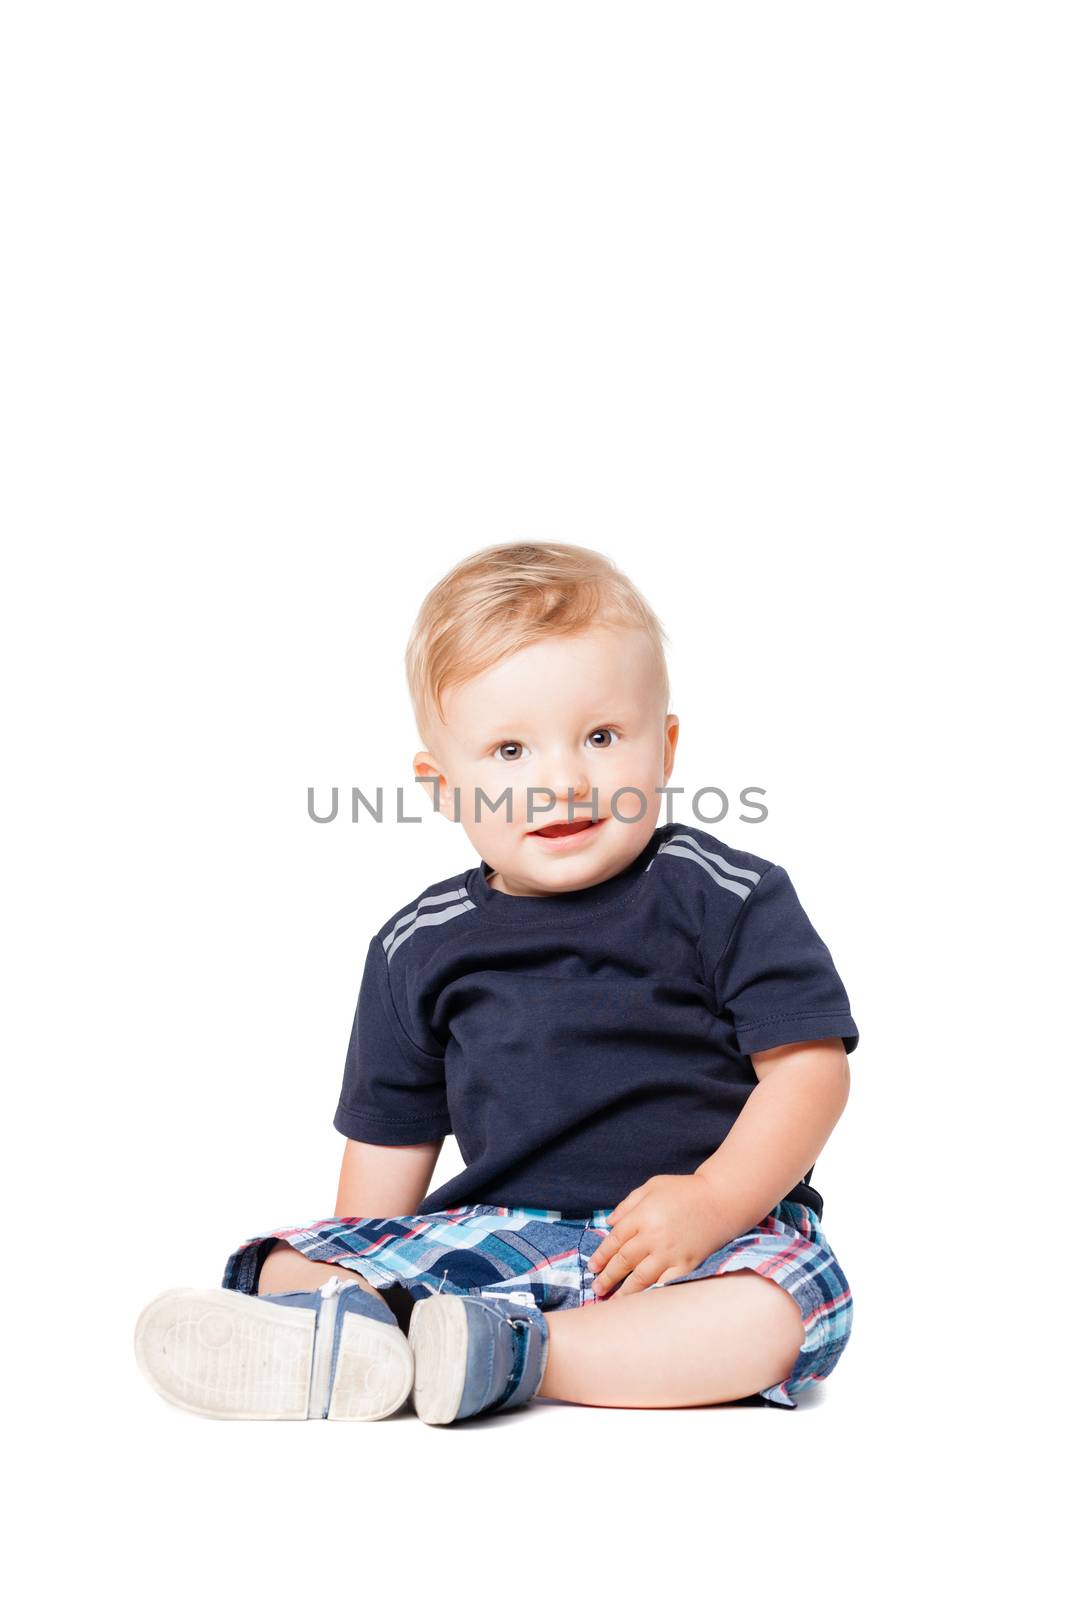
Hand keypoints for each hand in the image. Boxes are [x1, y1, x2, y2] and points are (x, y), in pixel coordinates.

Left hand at [586, 1174, 726, 1299]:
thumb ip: (628, 1204)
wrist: (722, 1199)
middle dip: (608, 1276)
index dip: (601, 1255)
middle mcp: (654, 1236)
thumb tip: (609, 1223)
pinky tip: (642, 1302)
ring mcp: (671, 1252)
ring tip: (612, 1301)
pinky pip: (665, 1283)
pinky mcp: (687, 1264)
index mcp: (643, 1215)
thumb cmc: (685, 1190)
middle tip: (596, 1288)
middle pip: (624, 1260)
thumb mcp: (653, 1186)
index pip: (615, 1240)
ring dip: (625, 1291)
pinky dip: (652, 1293)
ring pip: (641, 1277)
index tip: (592, 1267)